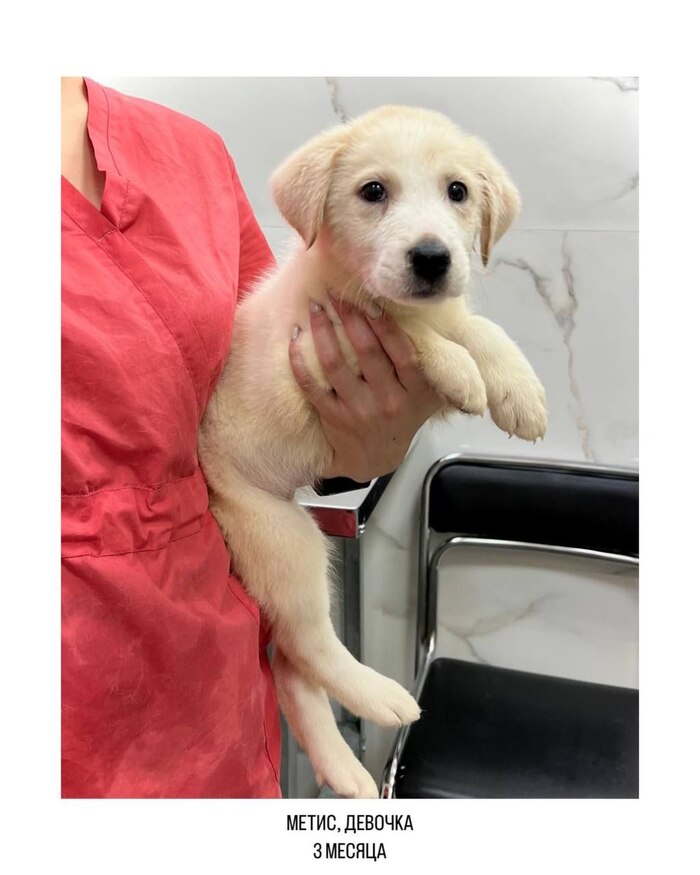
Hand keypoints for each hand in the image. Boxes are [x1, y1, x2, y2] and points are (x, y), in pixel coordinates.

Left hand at [289, 296, 444, 481]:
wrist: (378, 458)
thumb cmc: (404, 416)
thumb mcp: (430, 395)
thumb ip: (438, 364)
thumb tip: (445, 322)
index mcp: (415, 391)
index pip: (403, 353)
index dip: (386, 326)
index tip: (371, 301)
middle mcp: (388, 401)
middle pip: (368, 353)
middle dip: (351, 318)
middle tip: (337, 293)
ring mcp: (359, 411)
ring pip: (336, 366)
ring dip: (323, 333)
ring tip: (315, 308)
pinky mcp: (333, 418)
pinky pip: (312, 387)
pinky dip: (300, 362)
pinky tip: (295, 339)